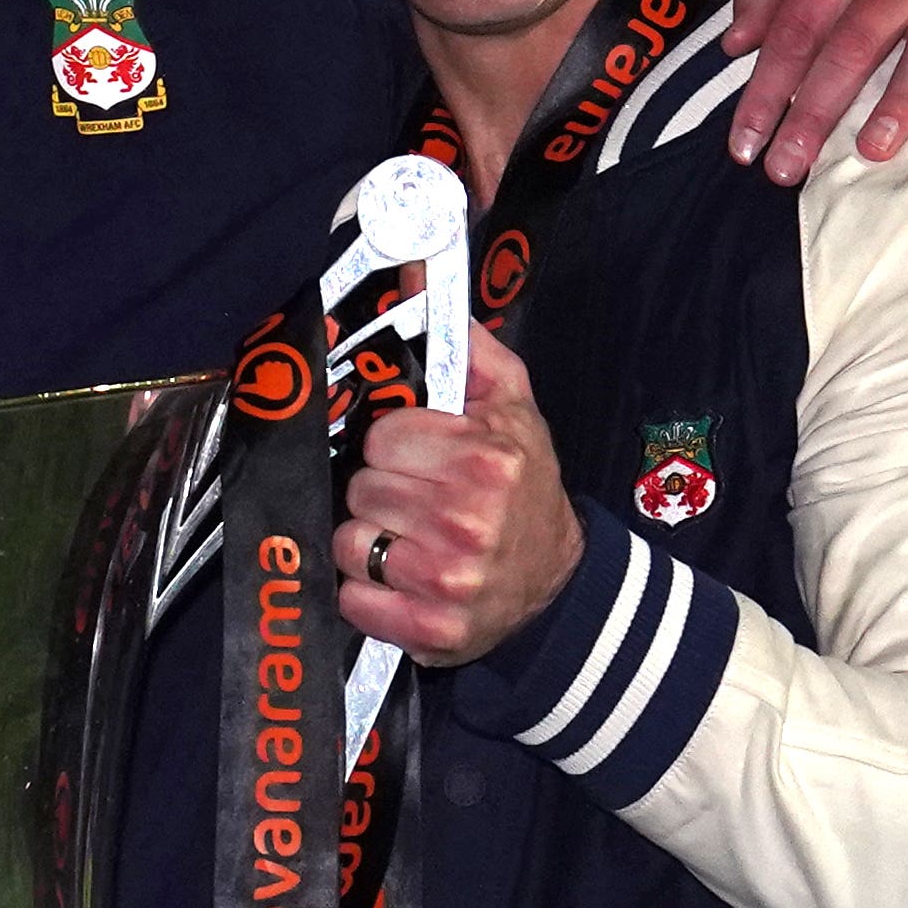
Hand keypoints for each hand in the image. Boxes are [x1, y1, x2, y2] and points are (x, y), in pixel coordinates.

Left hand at [335, 324, 582, 665]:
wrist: (557, 583)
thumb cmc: (524, 485)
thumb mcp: (511, 404)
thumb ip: (463, 343)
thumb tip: (414, 275)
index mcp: (485, 458)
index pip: (382, 436)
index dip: (394, 444)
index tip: (419, 457)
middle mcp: (467, 520)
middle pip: (361, 488)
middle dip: (379, 491)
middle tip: (414, 500)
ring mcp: (448, 581)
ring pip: (349, 542)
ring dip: (367, 541)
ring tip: (406, 539)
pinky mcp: (431, 633)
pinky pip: (354, 600)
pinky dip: (366, 593)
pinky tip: (399, 581)